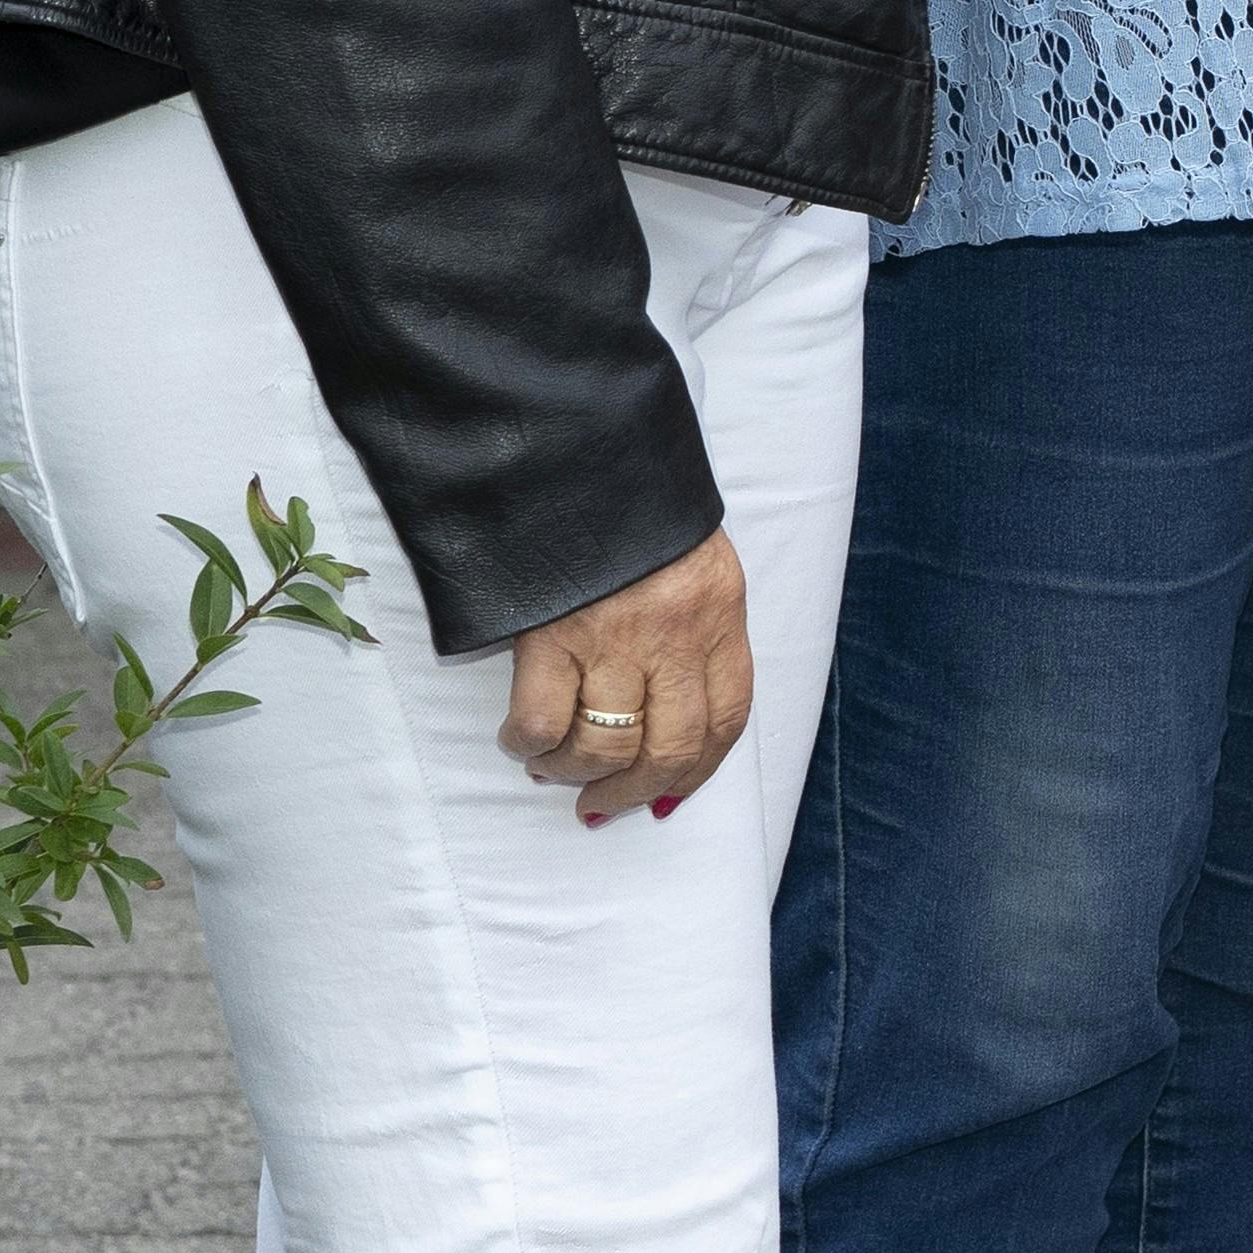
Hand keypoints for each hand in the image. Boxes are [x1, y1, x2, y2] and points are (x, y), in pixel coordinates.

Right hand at [500, 531, 752, 824]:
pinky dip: (529, 745)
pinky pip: (541, 721)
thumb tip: (675, 723)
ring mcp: (612, 635)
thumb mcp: (697, 564)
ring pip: (604, 745)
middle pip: (672, 747)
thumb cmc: (643, 513)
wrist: (583, 451)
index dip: (698, 770)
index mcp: (719, 613)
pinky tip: (524, 740)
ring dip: (578, 775)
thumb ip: (698, 634)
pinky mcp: (550, 633)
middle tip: (604, 800)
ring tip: (558, 771)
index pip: (728, 718)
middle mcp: (674, 631)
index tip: (670, 794)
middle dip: (637, 790)